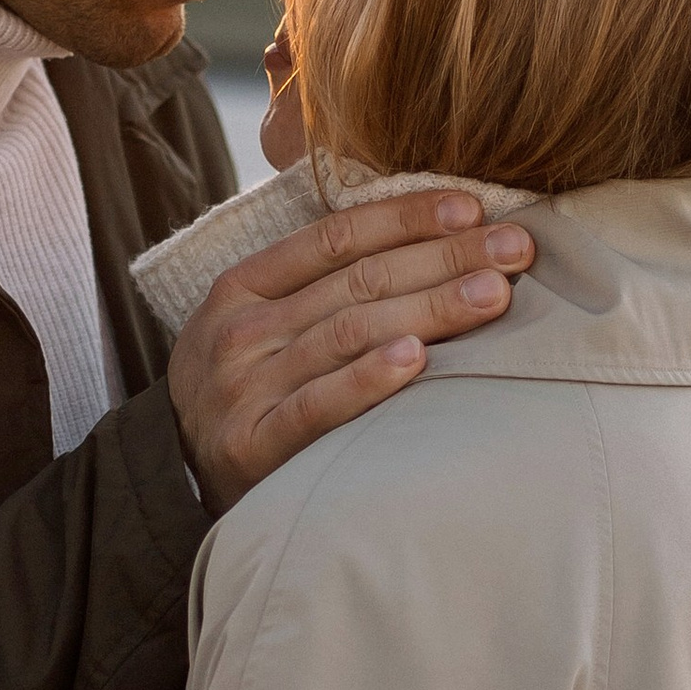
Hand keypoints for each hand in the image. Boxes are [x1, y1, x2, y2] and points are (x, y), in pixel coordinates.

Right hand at [168, 187, 533, 513]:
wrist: (174, 481)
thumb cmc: (245, 390)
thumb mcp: (254, 324)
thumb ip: (316, 286)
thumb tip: (424, 239)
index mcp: (241, 286)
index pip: (334, 236)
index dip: (406, 217)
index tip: (472, 208)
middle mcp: (240, 331)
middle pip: (356, 281)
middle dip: (444, 259)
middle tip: (515, 249)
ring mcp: (244, 388)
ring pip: (349, 333)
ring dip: (429, 308)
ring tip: (494, 295)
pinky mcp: (253, 446)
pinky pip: (318, 405)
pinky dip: (369, 380)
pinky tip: (418, 359)